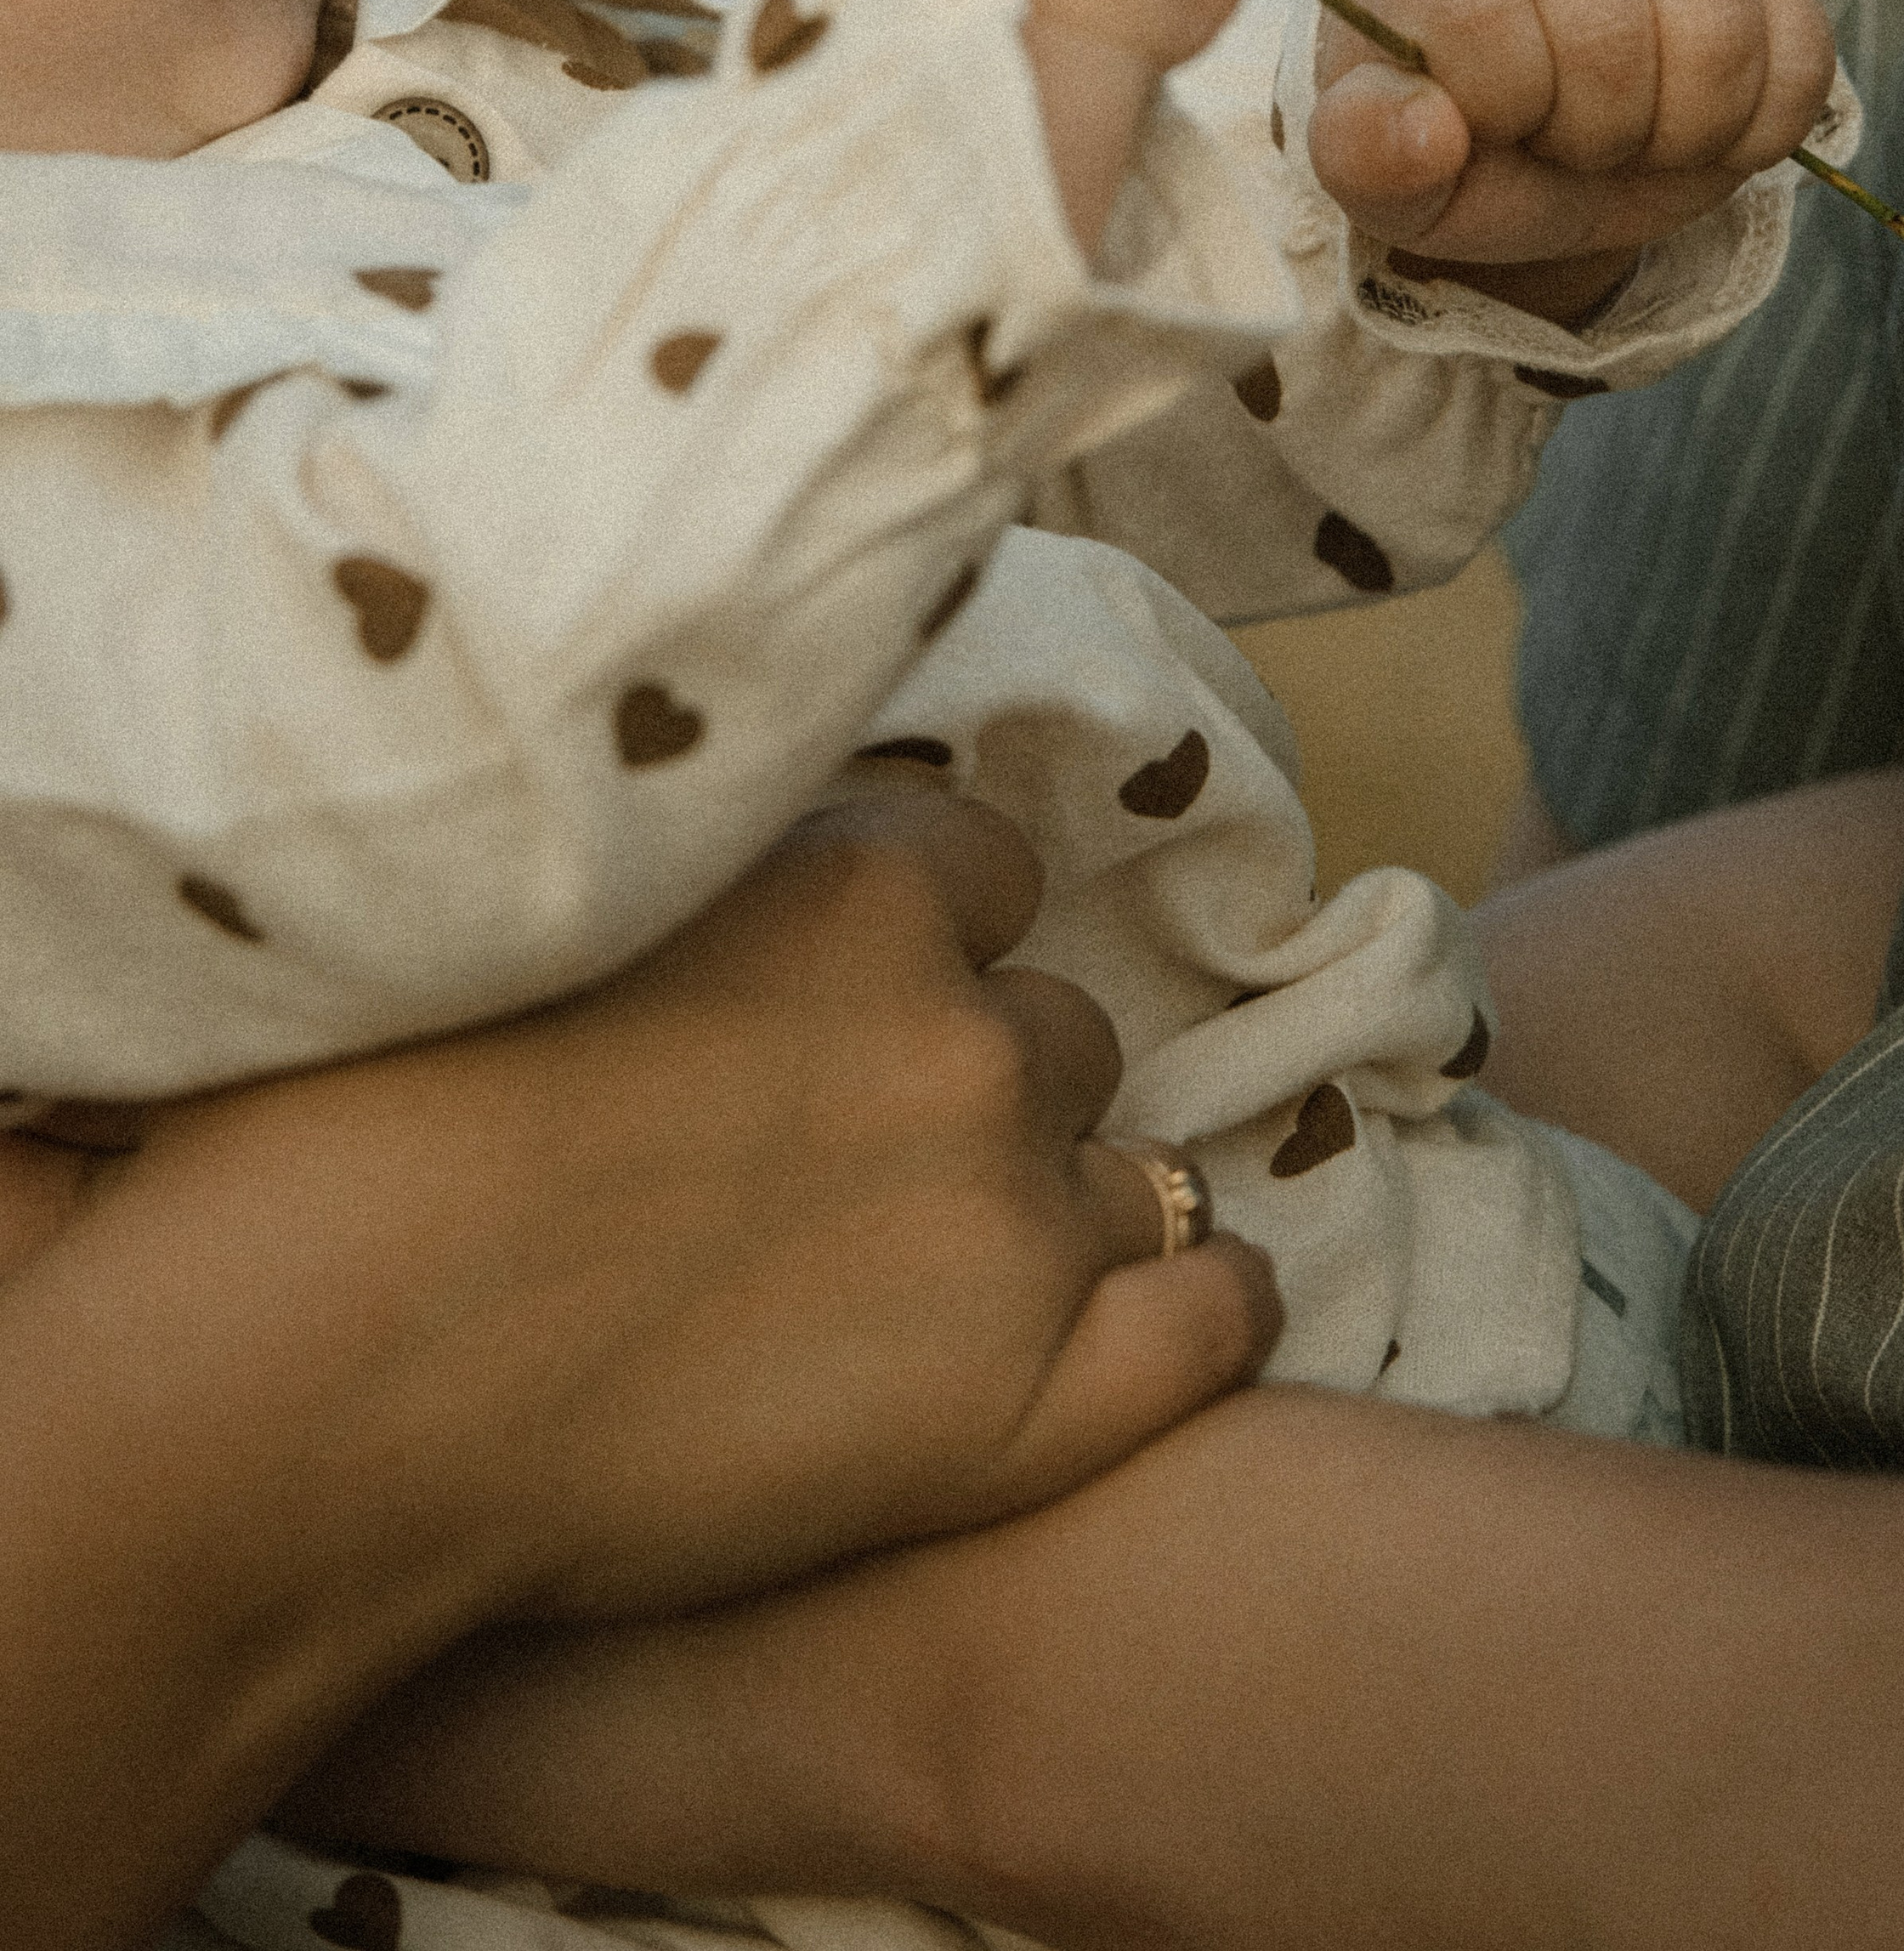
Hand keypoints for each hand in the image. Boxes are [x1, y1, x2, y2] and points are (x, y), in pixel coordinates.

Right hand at [0, 795, 1276, 1942]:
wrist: (314, 1384)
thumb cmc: (351, 1133)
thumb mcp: (526, 909)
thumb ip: (671, 871)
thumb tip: (683, 869)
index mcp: (856, 888)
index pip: (976, 871)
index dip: (906, 942)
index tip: (825, 1005)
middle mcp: (963, 1035)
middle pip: (1041, 1024)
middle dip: (960, 1076)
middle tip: (833, 1163)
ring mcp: (1012, 1227)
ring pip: (1117, 1164)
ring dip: (1039, 1198)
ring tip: (924, 1273)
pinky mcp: (1028, 1414)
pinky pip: (1209, 1323)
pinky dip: (1192, 1315)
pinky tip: (1133, 1327)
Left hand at [1308, 0, 1835, 322]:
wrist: (1535, 132)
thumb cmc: (1452, 150)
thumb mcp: (1384, 179)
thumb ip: (1368, 157)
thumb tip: (1425, 129)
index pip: (1484, 15)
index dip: (1507, 104)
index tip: (1494, 127)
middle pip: (1611, 32)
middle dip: (1595, 131)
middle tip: (1567, 141)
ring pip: (1719, 31)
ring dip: (1684, 129)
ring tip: (1634, 137)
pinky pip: (1802, 46)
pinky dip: (1762, 122)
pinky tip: (1701, 127)